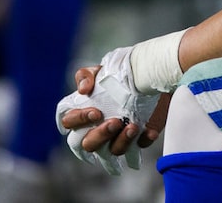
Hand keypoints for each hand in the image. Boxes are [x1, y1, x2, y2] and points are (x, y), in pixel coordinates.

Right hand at [56, 48, 164, 174]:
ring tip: (133, 127)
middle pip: (88, 144)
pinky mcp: (137, 140)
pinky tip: (150, 132)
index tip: (95, 111)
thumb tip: (83, 89)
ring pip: (112, 152)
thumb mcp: (103, 69)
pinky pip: (138, 149)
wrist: (151, 73)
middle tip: (115, 122)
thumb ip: (86, 75)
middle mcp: (97, 129)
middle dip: (100, 135)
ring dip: (122, 142)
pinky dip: (143, 141)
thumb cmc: (121, 73)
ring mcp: (117, 137)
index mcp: (84, 113)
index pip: (69, 123)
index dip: (79, 121)